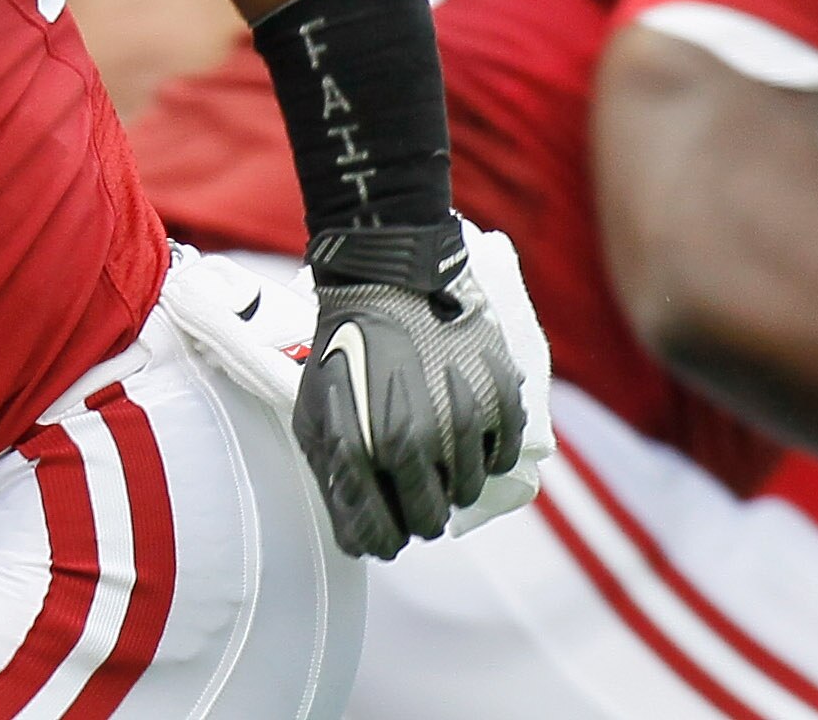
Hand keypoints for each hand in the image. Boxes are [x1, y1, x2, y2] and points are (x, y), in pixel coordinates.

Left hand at [294, 220, 527, 559]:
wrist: (385, 279)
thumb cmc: (342, 347)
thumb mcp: (315, 412)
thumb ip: (333, 475)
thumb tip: (356, 532)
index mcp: (363, 451)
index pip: (380, 538)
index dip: (379, 536)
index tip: (382, 522)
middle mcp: (415, 444)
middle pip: (429, 522)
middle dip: (415, 509)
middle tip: (408, 482)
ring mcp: (462, 423)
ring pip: (468, 493)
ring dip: (450, 479)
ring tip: (433, 444)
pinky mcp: (498, 399)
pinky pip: (501, 459)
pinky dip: (485, 453)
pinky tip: (463, 429)